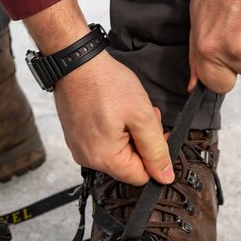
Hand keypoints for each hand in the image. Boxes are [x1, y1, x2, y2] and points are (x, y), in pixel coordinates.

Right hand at [24, 0, 172, 185]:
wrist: (76, 64)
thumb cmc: (105, 84)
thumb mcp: (142, 116)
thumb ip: (156, 149)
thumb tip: (164, 177)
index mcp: (104, 159)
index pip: (140, 177)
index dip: (154, 157)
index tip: (156, 133)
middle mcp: (88, 159)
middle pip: (127, 166)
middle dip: (140, 143)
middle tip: (143, 116)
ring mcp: (79, 149)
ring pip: (116, 154)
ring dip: (128, 136)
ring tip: (127, 111)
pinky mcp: (75, 139)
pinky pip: (101, 144)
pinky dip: (112, 132)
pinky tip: (113, 112)